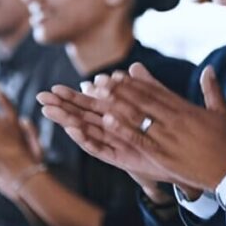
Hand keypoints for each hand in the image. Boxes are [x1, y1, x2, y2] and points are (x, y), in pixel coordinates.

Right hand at [38, 71, 189, 185]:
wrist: (185, 157)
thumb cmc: (168, 135)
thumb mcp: (156, 106)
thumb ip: (145, 87)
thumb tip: (133, 67)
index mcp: (117, 118)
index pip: (90, 105)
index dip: (72, 98)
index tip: (54, 88)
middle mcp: (112, 132)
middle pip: (82, 117)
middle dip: (62, 108)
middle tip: (41, 97)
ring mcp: (114, 145)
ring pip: (85, 131)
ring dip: (67, 121)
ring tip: (50, 111)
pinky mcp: (120, 158)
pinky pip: (100, 148)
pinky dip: (87, 138)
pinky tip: (75, 129)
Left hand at [96, 63, 225, 190]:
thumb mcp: (221, 112)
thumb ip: (212, 89)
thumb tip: (209, 68)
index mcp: (186, 109)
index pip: (157, 92)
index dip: (137, 82)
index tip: (121, 73)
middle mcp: (174, 120)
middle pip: (143, 101)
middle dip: (120, 89)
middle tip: (101, 79)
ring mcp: (168, 138)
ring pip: (137, 117)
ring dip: (116, 104)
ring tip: (98, 95)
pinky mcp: (163, 155)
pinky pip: (139, 140)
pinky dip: (123, 130)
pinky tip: (107, 122)